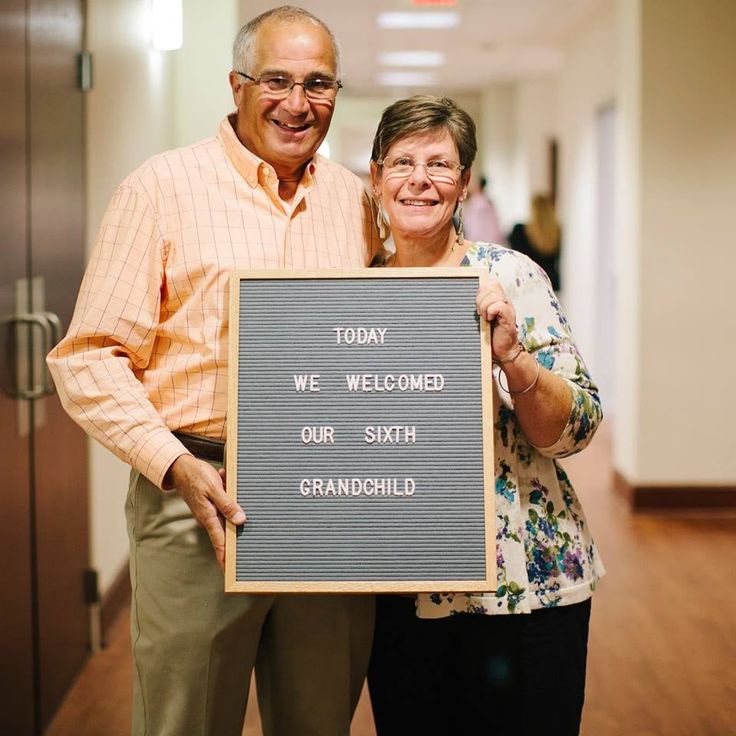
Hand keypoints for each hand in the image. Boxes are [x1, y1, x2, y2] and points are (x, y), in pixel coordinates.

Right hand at [166, 454, 245, 570]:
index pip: (220, 542)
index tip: (230, 571)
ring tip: (237, 505)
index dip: (225, 557)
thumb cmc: (196, 476)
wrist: (181, 467)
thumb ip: (227, 504)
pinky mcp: (211, 502)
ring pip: (227, 515)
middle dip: (236, 538)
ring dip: (233, 509)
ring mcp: (210, 510)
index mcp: (208, 517)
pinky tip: (227, 481)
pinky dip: (229, 494)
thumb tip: (240, 520)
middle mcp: (209, 517)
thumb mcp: (214, 488)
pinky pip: (224, 502)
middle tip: (247, 551)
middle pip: (225, 532)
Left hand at [476, 279, 518, 360]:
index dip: (480, 292)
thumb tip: (463, 298)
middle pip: (491, 285)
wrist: (502, 352)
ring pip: (494, 295)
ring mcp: (508, 308)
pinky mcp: (509, 317)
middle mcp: (504, 301)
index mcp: (498, 299)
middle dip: (480, 299)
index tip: (477, 307)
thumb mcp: (482, 318)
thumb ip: (479, 306)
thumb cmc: (491, 336)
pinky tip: (490, 321)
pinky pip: (499, 306)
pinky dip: (491, 312)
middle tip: (480, 313)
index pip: (489, 283)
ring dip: (485, 307)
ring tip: (485, 318)